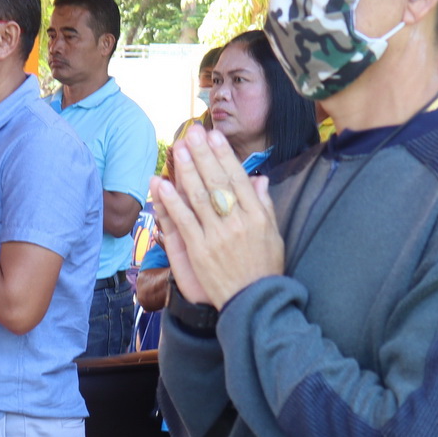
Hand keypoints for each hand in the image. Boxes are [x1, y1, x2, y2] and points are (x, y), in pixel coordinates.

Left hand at [150, 127, 283, 309]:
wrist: (255, 303)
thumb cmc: (265, 269)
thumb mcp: (274, 235)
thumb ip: (265, 205)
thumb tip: (259, 178)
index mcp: (257, 216)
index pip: (237, 179)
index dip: (224, 156)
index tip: (214, 136)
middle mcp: (237, 222)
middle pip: (217, 182)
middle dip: (203, 155)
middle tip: (191, 133)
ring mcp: (217, 236)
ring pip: (199, 197)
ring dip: (186, 170)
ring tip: (178, 149)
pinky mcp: (200, 251)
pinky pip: (184, 221)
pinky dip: (172, 202)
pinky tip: (163, 184)